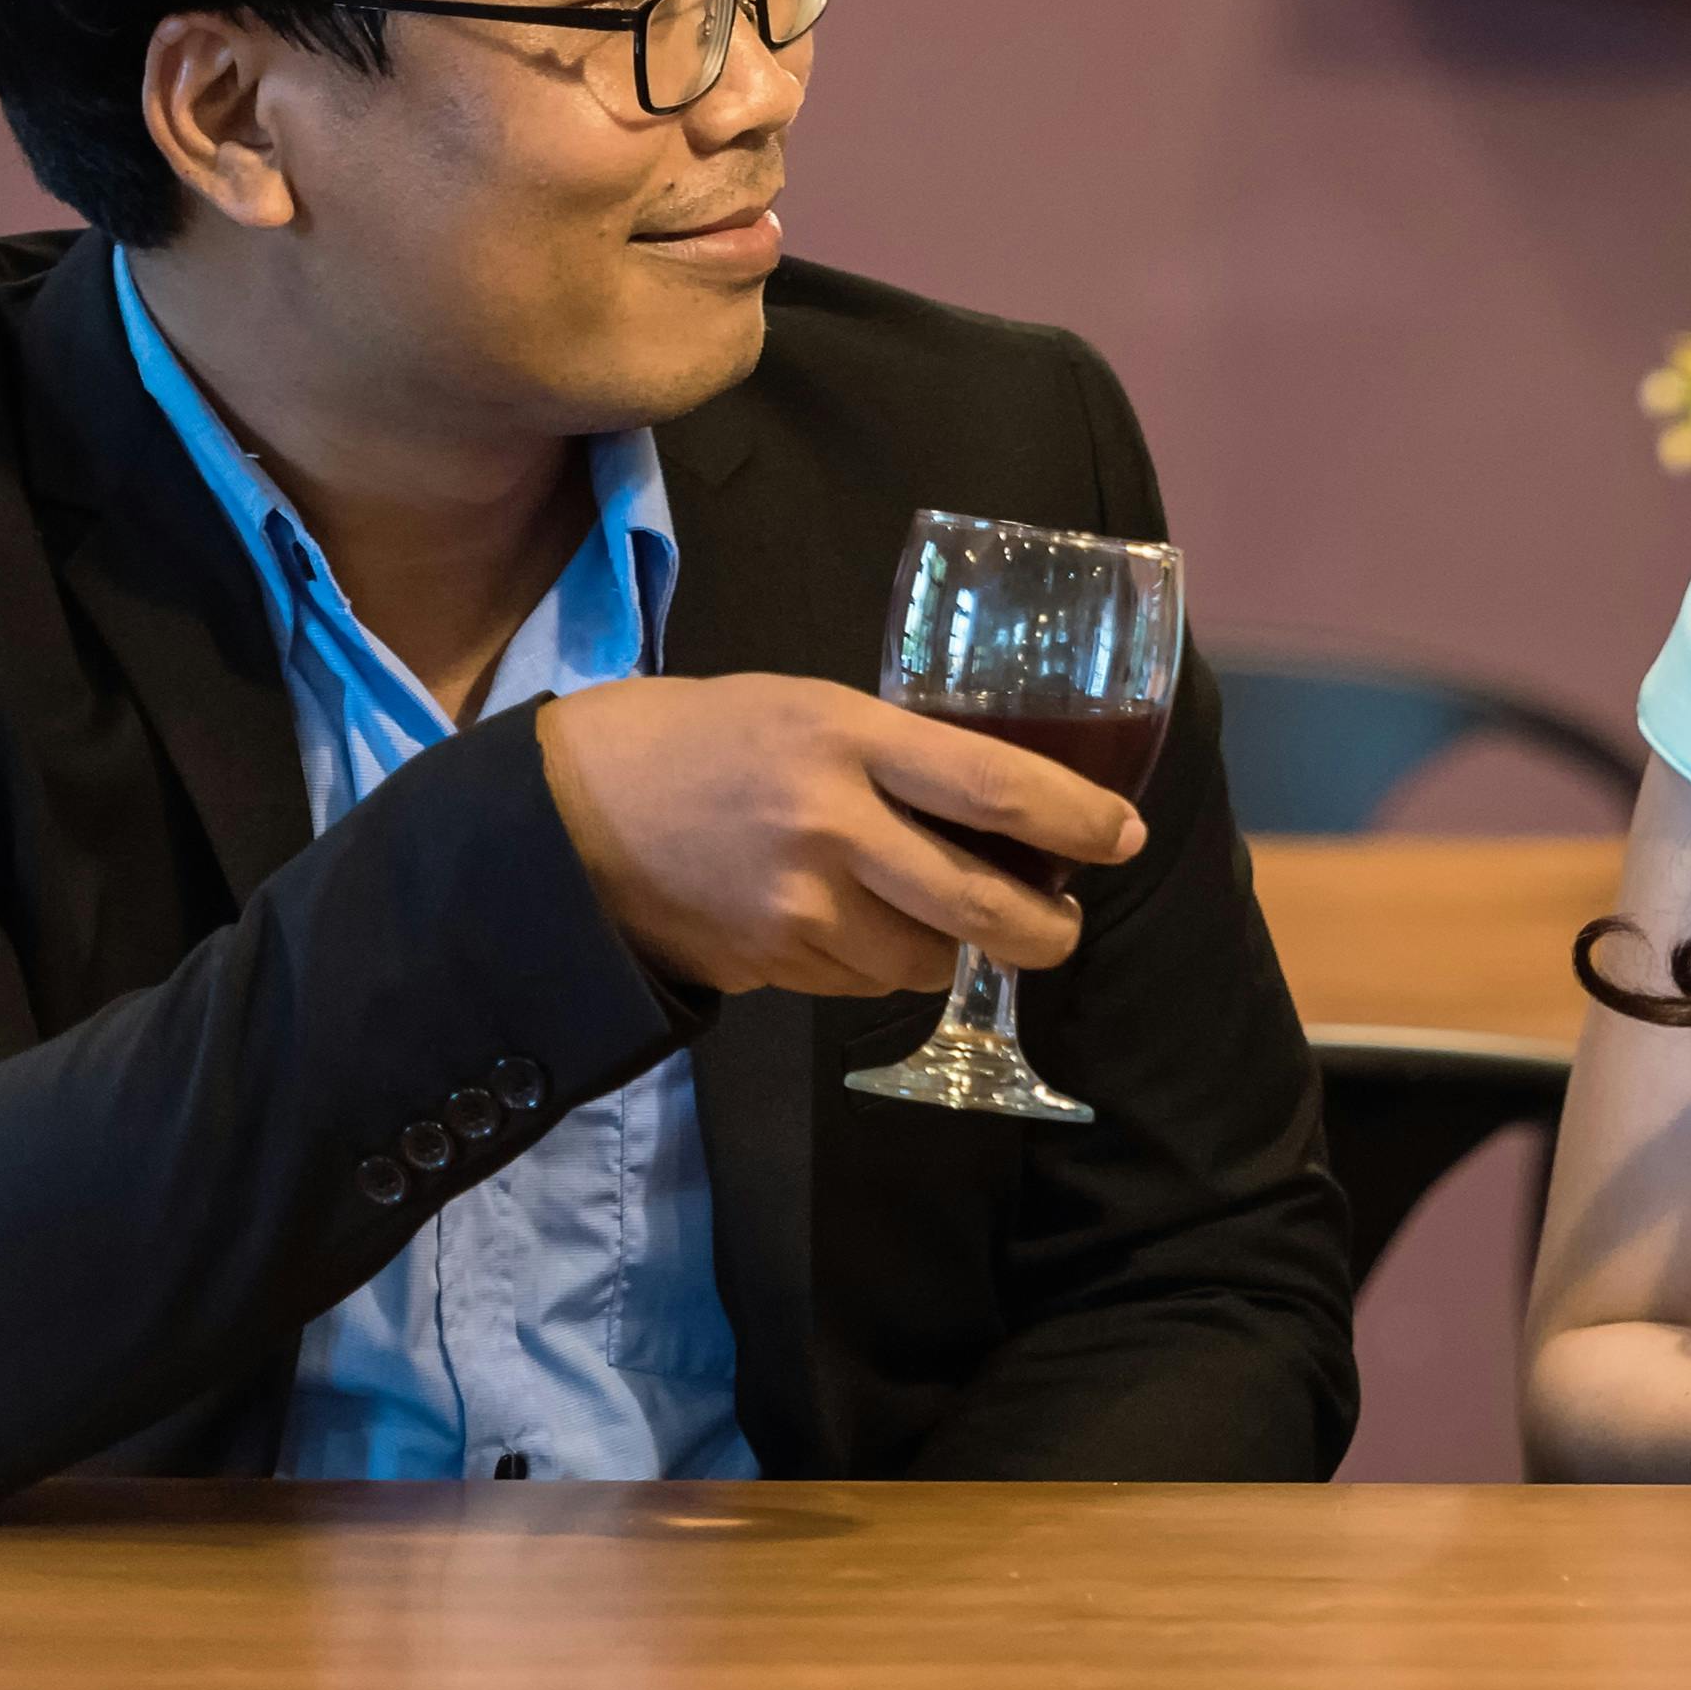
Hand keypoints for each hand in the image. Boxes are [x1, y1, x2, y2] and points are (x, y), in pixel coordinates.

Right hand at [537, 672, 1140, 998]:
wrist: (568, 814)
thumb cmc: (699, 736)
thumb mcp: (806, 707)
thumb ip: (891, 751)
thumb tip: (992, 806)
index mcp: (846, 738)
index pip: (992, 785)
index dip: (1074, 819)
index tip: (1123, 836)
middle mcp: (831, 827)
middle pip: (978, 904)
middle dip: (1044, 930)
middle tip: (1062, 926)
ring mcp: (798, 908)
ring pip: (922, 958)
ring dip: (947, 949)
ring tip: (933, 913)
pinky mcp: (769, 964)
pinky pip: (860, 982)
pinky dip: (877, 964)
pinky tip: (850, 925)